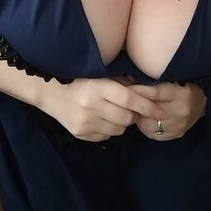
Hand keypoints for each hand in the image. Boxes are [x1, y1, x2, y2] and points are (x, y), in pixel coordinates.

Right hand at [38, 77, 161, 141]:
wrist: (51, 92)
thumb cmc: (80, 78)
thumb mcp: (99, 74)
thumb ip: (120, 81)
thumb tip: (146, 87)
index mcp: (98, 87)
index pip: (129, 99)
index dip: (146, 105)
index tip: (159, 109)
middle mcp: (92, 105)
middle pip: (126, 117)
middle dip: (134, 114)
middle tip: (131, 108)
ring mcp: (86, 121)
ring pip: (118, 129)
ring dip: (122, 122)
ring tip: (114, 111)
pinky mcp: (81, 133)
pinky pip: (106, 136)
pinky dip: (109, 128)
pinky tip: (102, 118)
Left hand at [128, 82, 206, 140]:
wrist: (203, 103)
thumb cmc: (185, 86)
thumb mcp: (175, 79)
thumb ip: (156, 80)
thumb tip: (131, 78)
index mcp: (181, 94)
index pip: (155, 93)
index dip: (138, 90)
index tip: (125, 87)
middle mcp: (180, 112)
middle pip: (151, 111)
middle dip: (135, 106)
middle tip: (124, 100)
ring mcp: (178, 126)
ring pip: (150, 125)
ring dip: (138, 117)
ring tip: (135, 109)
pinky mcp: (176, 135)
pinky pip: (154, 135)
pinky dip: (145, 127)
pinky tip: (143, 119)